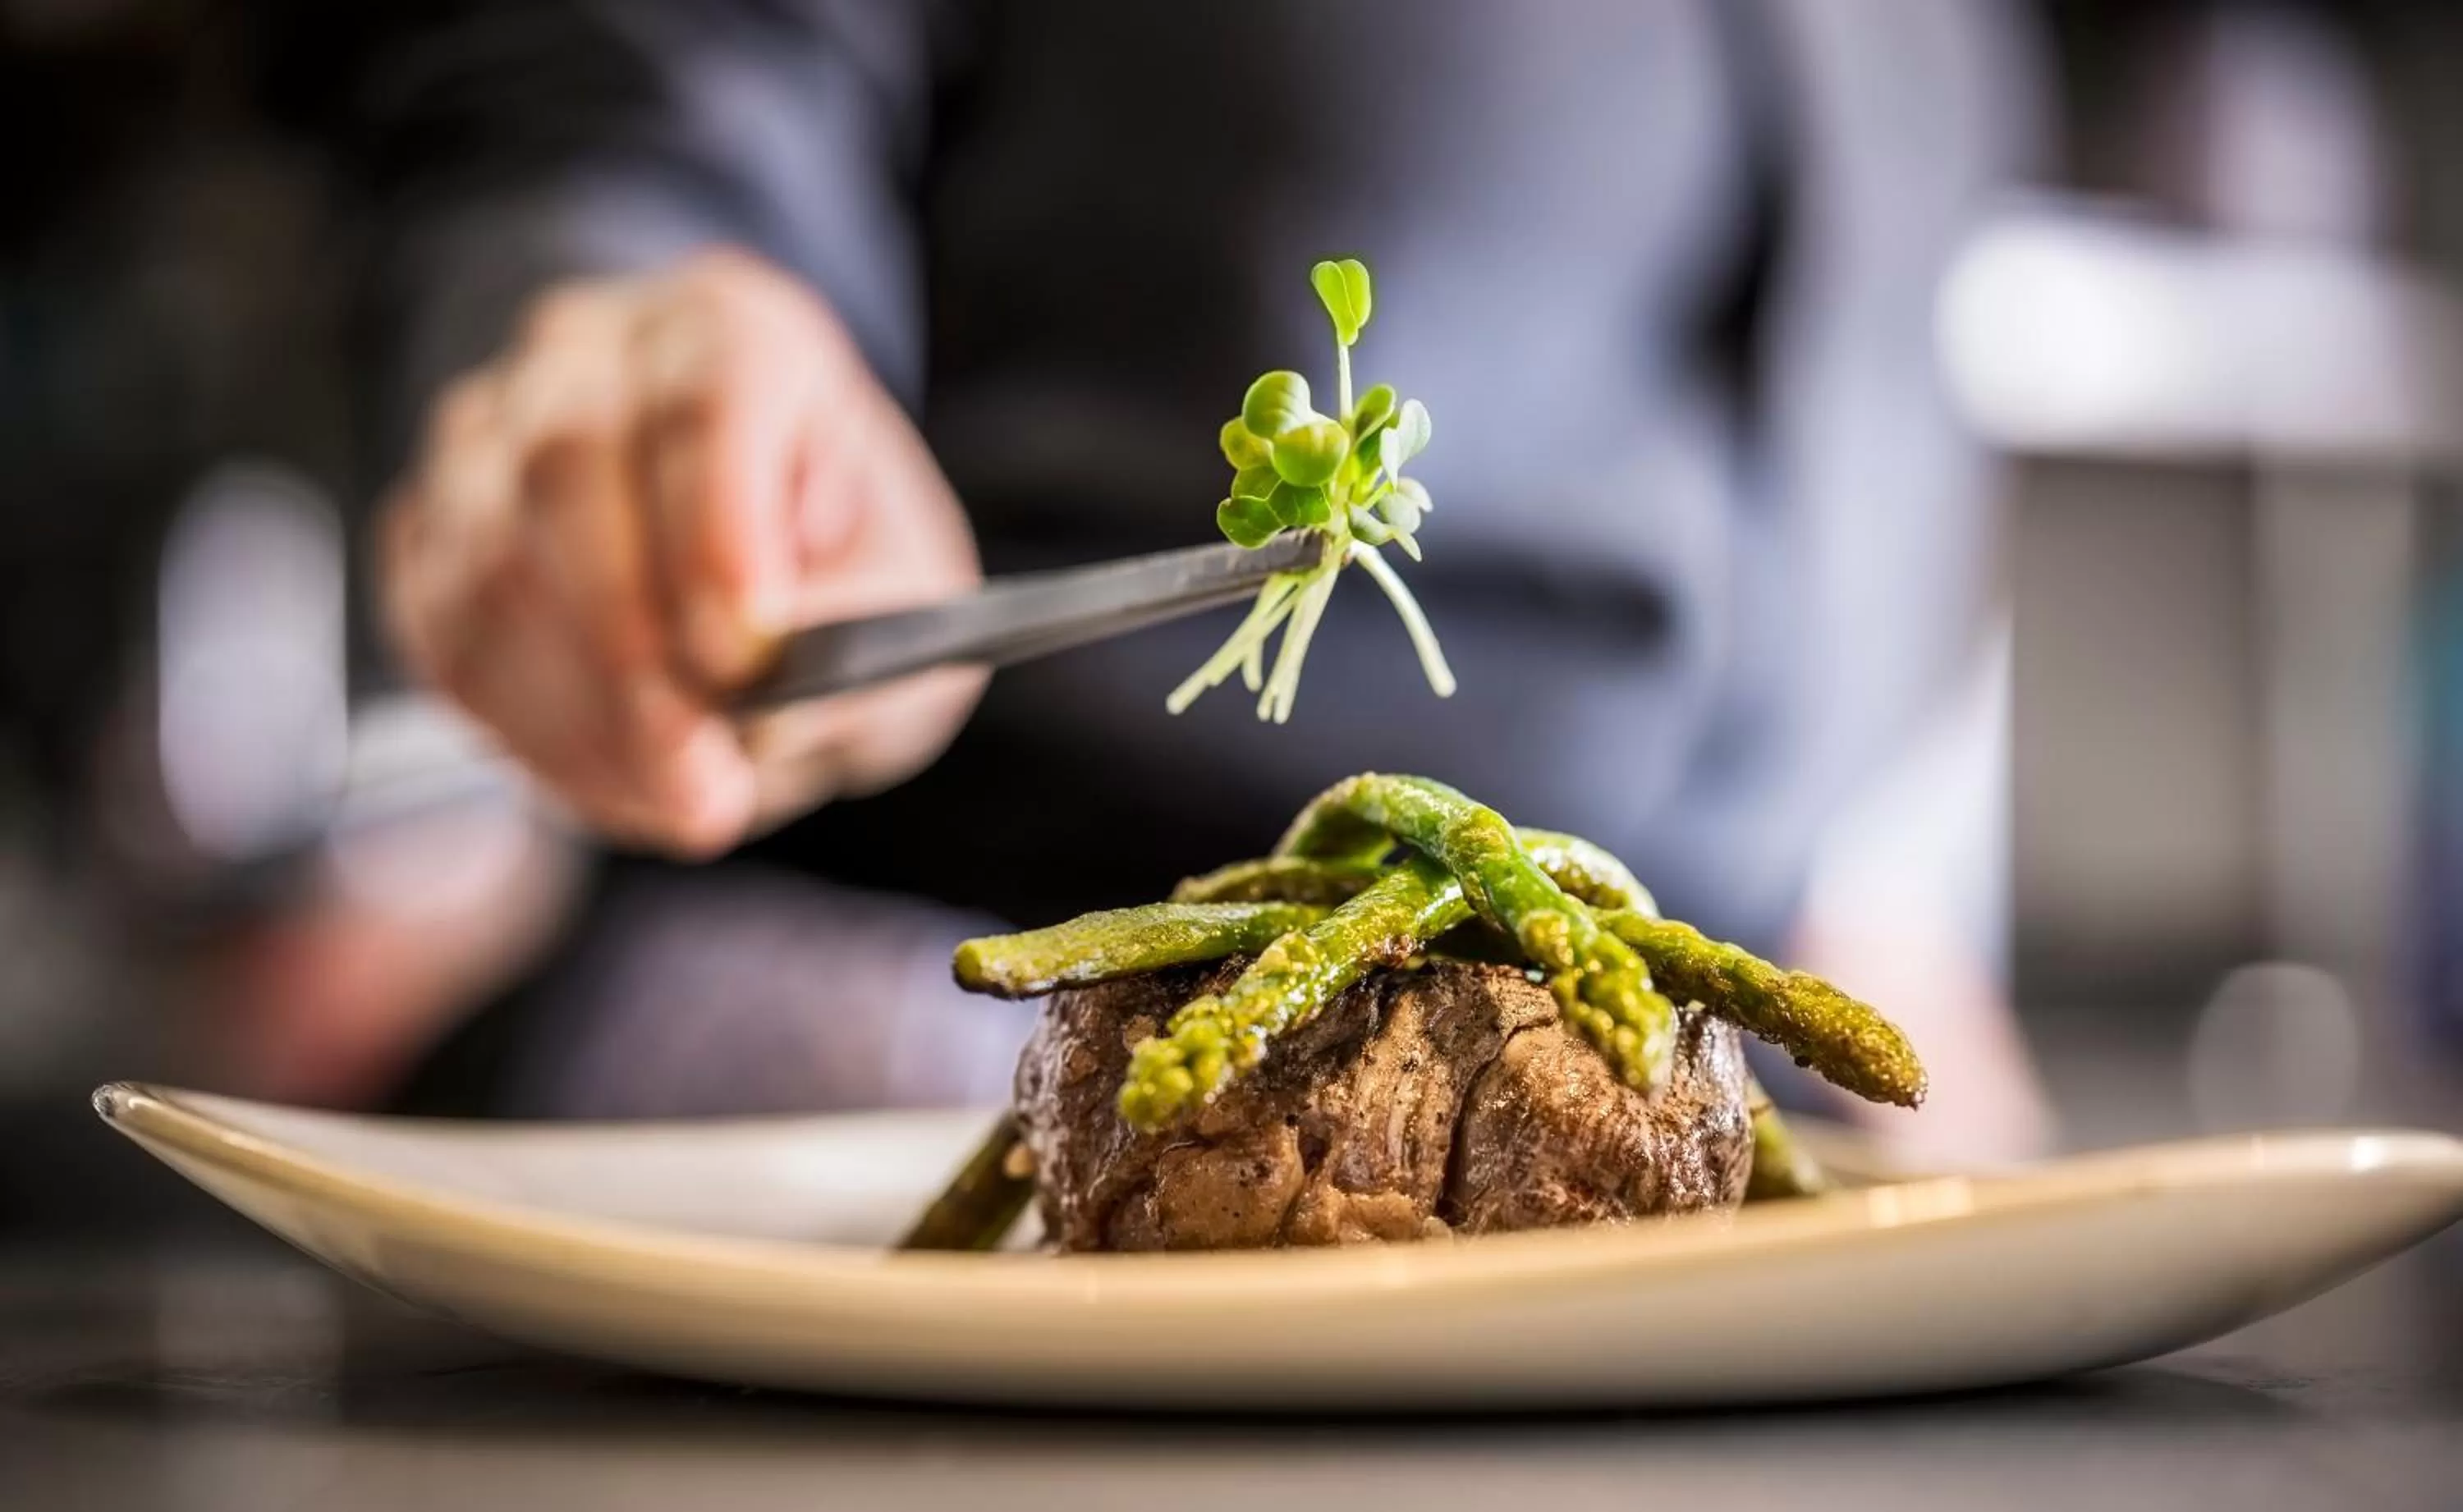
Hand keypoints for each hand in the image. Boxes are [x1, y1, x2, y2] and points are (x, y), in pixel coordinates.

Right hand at [381, 249, 985, 855]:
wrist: (756, 554)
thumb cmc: (842, 563)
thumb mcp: (910, 593)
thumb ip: (861, 625)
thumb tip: (764, 690)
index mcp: (731, 329)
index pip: (704, 403)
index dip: (715, 530)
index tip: (744, 651)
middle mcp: (589, 352)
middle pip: (566, 471)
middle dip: (632, 653)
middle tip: (705, 786)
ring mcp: (485, 429)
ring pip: (487, 561)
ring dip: (581, 715)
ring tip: (682, 801)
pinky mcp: (428, 526)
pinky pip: (443, 632)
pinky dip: (525, 730)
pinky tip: (615, 781)